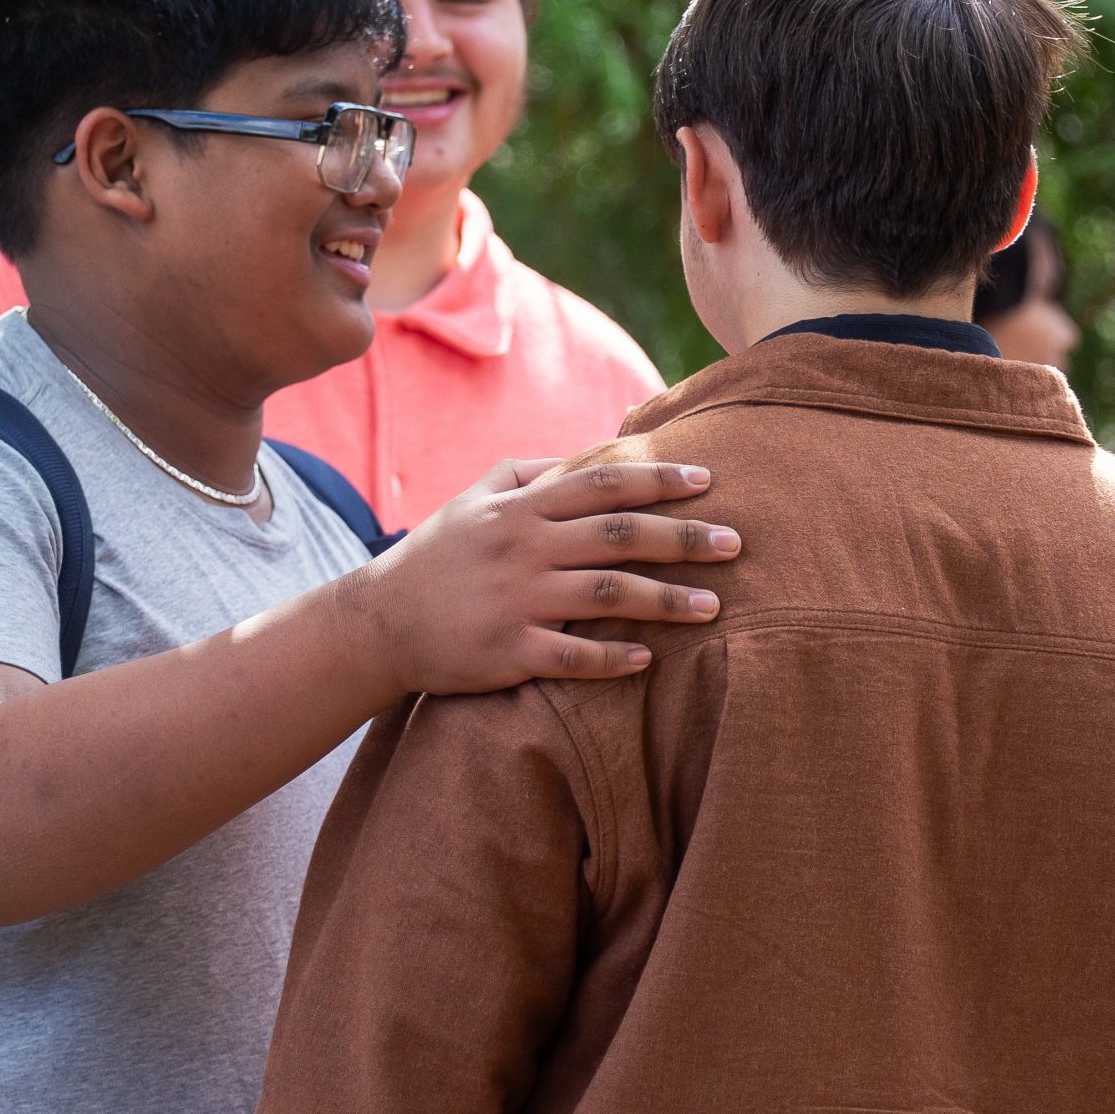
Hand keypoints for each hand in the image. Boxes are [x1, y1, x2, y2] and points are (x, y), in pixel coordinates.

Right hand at [350, 457, 741, 693]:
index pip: (602, 482)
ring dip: (666, 600)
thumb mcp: (476, 497)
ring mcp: (516, 600)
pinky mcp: (508, 651)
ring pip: (606, 595)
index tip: (708, 478)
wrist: (378, 622)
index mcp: (521, 507)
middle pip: (617, 535)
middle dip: (682, 538)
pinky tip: (651, 660)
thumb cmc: (439, 555)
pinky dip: (613, 659)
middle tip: (737, 543)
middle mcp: (523, 547)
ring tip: (716, 606)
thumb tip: (591, 453)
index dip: (658, 478)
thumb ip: (531, 473)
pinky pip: (572, 656)